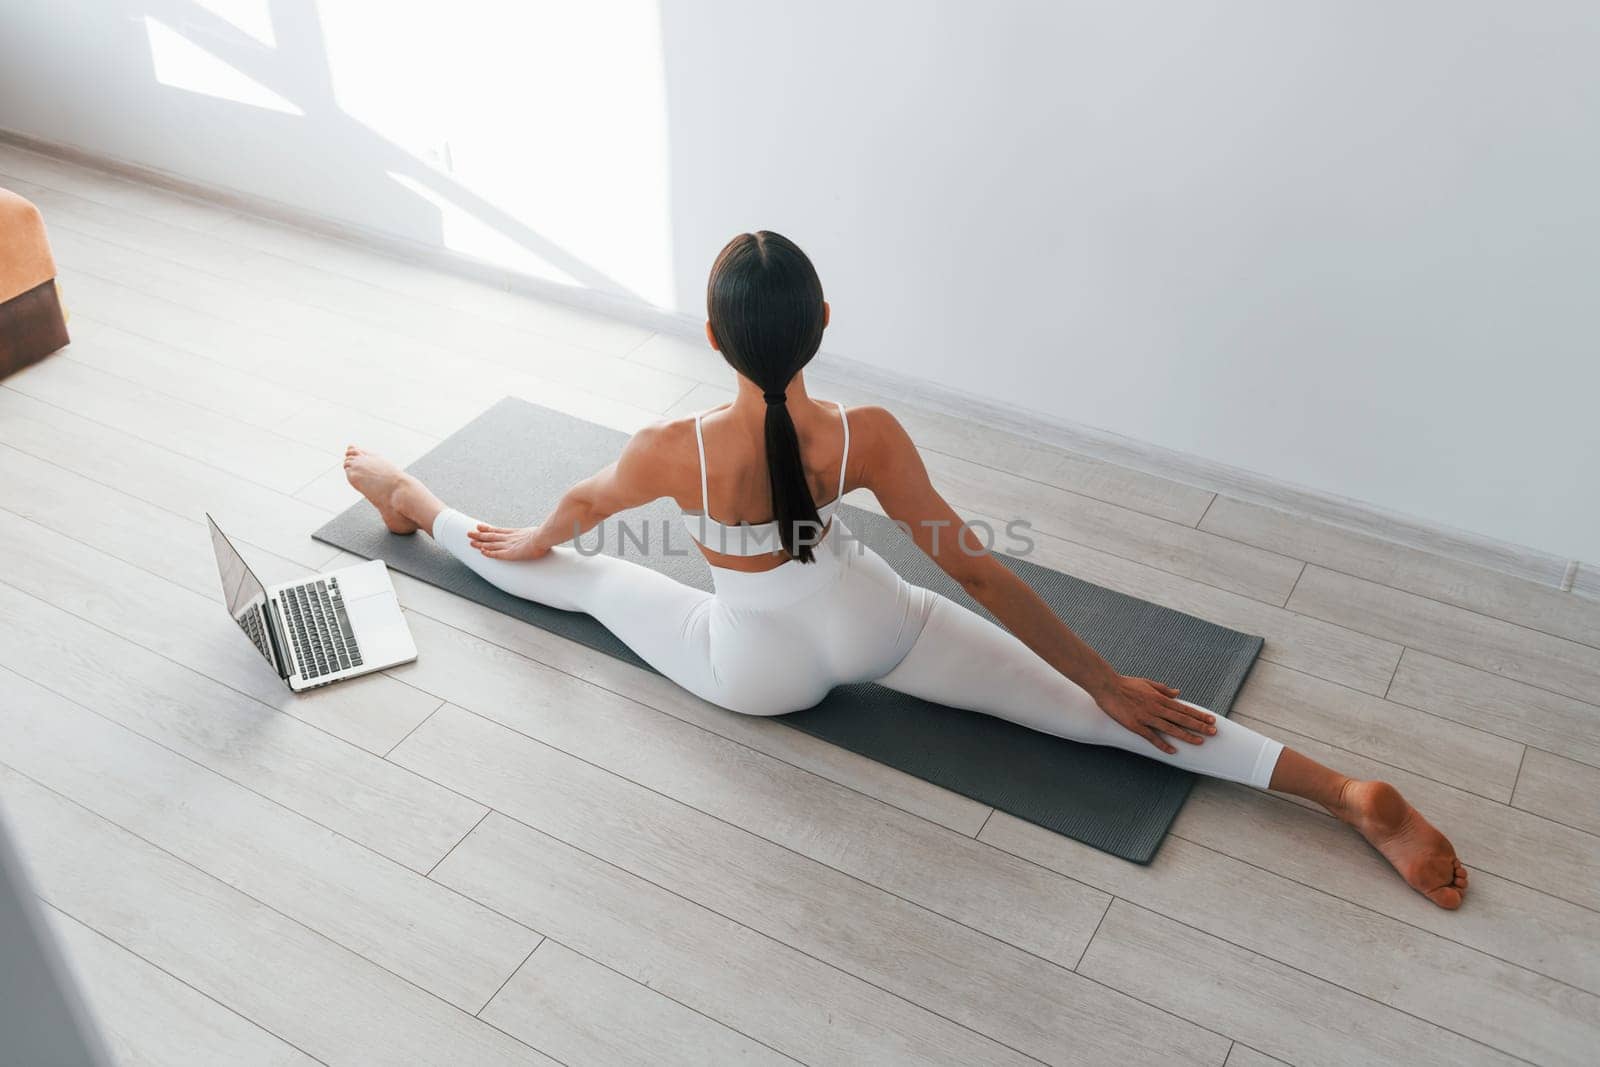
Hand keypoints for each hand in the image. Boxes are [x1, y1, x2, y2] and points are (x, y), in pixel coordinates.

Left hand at [466, 523, 550, 560]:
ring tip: (471, 542)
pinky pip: (497, 554)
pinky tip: (482, 552)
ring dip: (480, 543)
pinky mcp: (510, 554)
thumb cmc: (543, 536)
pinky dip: (489, 553)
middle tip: (469, 533)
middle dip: (479, 535)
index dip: (488, 529)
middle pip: (490, 536)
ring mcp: (509, 546)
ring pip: (491, 544)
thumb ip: (533, 533)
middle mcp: (509, 538)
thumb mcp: (536, 532)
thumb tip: (541, 533)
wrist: (543, 537)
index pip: (497, 530)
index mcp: (514, 533)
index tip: (479, 527)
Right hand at [1095, 676, 1216, 754]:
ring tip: (1200, 742)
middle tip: (1214, 732)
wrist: (1107, 685)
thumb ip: (1164, 689)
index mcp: (1160, 698)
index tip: (1211, 720)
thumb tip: (1178, 693)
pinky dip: (1162, 744)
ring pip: (1171, 728)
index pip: (1184, 708)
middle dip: (1199, 726)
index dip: (1199, 715)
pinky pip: (1151, 737)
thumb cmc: (1126, 683)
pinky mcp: (1135, 725)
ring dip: (1186, 736)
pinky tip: (1172, 751)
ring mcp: (1147, 717)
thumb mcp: (1147, 683)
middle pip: (1182, 718)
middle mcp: (1157, 707)